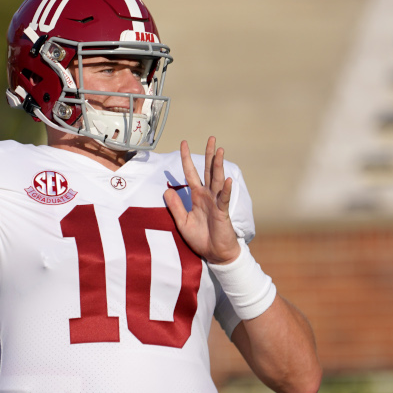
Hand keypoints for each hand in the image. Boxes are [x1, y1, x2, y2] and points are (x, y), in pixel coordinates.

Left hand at [163, 137, 240, 263]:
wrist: (215, 254)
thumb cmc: (201, 238)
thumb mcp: (182, 222)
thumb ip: (175, 206)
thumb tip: (166, 190)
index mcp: (197, 196)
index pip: (190, 173)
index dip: (187, 159)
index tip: (183, 143)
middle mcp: (207, 196)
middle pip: (208, 170)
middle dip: (209, 155)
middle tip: (211, 138)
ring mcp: (216, 202)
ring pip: (216, 179)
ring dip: (218, 165)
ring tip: (220, 150)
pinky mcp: (222, 212)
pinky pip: (223, 199)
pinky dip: (224, 189)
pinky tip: (226, 179)